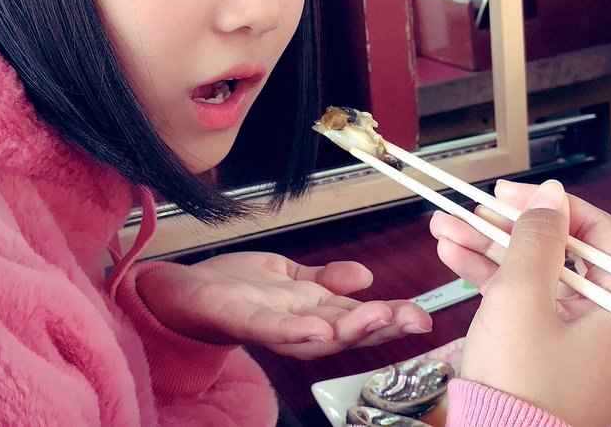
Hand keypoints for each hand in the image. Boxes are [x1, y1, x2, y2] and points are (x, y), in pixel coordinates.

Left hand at [136, 252, 432, 359]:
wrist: (187, 292)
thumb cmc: (239, 288)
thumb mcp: (292, 276)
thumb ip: (328, 278)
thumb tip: (364, 275)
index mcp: (315, 312)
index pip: (360, 317)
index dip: (392, 317)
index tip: (423, 316)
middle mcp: (299, 326)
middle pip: (348, 331)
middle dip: (383, 326)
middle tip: (412, 318)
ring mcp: (273, 327)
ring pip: (318, 335)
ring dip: (350, 329)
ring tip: (377, 318)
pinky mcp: (244, 320)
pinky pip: (272, 330)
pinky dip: (296, 332)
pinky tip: (318, 328)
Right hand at [430, 180, 610, 426]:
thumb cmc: (521, 388)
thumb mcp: (522, 297)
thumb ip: (537, 238)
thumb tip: (550, 198)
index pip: (600, 237)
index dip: (550, 208)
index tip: (509, 194)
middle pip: (565, 258)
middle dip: (509, 232)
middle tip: (472, 212)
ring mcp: (590, 347)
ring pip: (542, 281)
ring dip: (494, 254)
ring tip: (448, 230)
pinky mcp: (560, 360)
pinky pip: (535, 310)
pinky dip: (499, 286)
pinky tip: (458, 259)